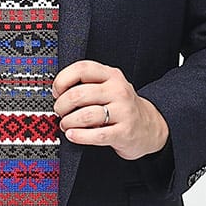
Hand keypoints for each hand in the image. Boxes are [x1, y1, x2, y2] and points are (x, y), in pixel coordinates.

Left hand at [52, 61, 168, 159]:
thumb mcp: (109, 87)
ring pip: (85, 115)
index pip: (81, 69)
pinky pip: (96, 134)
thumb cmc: (121, 106)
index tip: (56, 91)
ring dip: (68, 122)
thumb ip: (87, 84)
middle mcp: (118, 90)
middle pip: (78, 94)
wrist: (149, 127)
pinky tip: (72, 135)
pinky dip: (79, 136)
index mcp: (111, 75)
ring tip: (66, 125)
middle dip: (62, 106)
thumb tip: (57, 90)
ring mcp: (123, 111)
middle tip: (60, 112)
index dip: (62, 80)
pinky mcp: (124, 132)